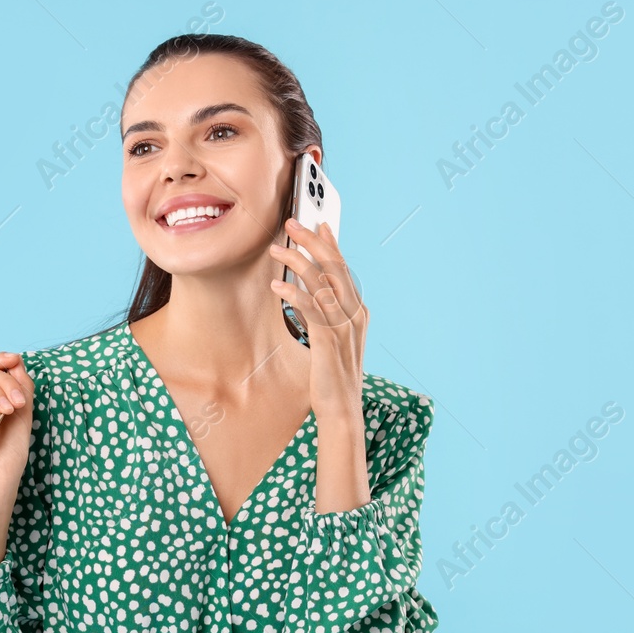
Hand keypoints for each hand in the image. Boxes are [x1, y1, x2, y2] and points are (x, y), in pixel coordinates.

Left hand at [268, 218, 367, 416]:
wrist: (341, 409)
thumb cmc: (332, 375)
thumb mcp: (332, 338)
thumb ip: (326, 313)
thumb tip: (313, 290)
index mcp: (357, 311)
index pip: (344, 268)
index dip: (330, 244)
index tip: (318, 223)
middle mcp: (354, 314)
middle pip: (334, 266)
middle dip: (312, 241)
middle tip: (291, 223)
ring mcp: (343, 326)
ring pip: (322, 282)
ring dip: (297, 261)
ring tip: (276, 249)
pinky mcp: (329, 340)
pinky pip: (312, 308)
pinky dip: (294, 293)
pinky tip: (278, 286)